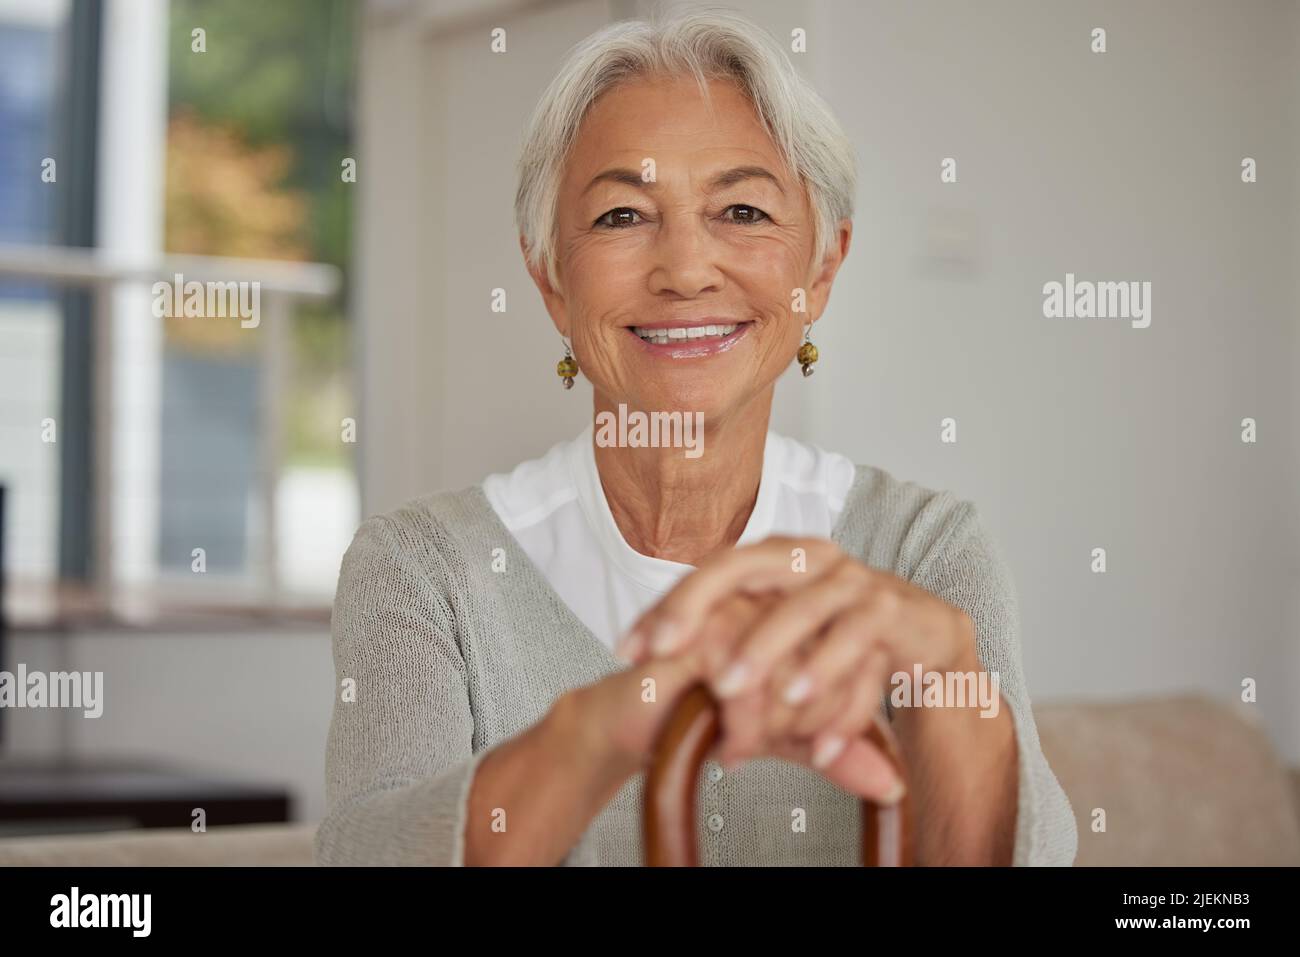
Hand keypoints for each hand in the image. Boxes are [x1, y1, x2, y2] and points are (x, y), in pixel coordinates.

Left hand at [617, 536, 978, 800]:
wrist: (924, 638)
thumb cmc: (835, 636)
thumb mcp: (775, 637)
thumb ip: (718, 642)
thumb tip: (641, 662)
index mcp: (776, 555)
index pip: (710, 566)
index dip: (669, 603)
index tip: (629, 648)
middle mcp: (810, 556)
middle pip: (744, 567)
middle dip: (700, 610)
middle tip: (666, 655)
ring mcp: (853, 578)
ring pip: (802, 609)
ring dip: (765, 651)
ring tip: (729, 692)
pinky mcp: (891, 610)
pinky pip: (856, 644)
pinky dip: (828, 682)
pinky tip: (804, 723)